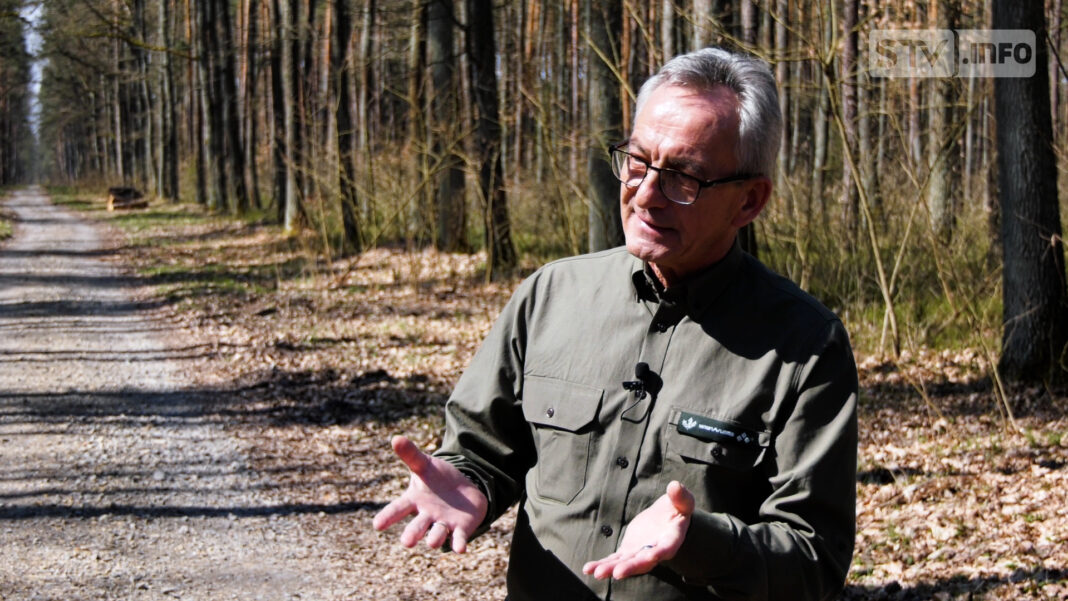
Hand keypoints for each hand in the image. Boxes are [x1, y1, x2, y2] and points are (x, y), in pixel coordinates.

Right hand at [372, 435, 487, 552]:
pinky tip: (460, 550)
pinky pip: (458, 539)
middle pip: (417, 527)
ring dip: (435, 538)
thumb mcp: (425, 465)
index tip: (377, 525)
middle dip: (412, 534)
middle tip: (406, 542)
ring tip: (432, 542)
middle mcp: (426, 516)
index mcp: (414, 501)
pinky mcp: (460, 529)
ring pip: (437, 534)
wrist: (463, 490)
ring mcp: (443, 524)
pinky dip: (458, 544)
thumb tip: (395, 437)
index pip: (398, 509)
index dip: (388, 517)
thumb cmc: (437, 479)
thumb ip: (411, 455)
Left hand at [582, 480, 694, 579]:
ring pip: (625, 563)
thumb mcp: (683, 501)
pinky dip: (602, 564)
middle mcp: (655, 551)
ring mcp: (640, 553)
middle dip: (630, 567)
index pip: (666, 548)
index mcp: (671, 539)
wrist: (667, 517)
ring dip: (611, 568)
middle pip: (643, 562)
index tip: (651, 557)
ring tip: (595, 573)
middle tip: (617, 573)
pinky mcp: (628, 551)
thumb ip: (680, 496)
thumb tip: (675, 486)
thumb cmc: (678, 507)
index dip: (659, 553)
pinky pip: (614, 559)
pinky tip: (588, 569)